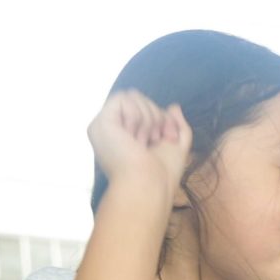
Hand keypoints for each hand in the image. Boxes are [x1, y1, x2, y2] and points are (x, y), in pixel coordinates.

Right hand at [87, 89, 192, 209]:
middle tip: (154, 141)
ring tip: (143, 142)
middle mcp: (113, 129)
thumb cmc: (163, 174)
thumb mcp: (177, 147)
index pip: (144, 108)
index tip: (166, 140)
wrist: (149, 184)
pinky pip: (122, 98)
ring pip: (132, 96)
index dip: (161, 118)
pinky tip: (133, 137)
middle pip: (139, 98)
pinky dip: (136, 115)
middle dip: (156, 116)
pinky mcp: (101, 122)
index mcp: (126, 135)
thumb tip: (173, 106)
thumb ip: (178, 125)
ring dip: (147, 119)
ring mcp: (105, 126)